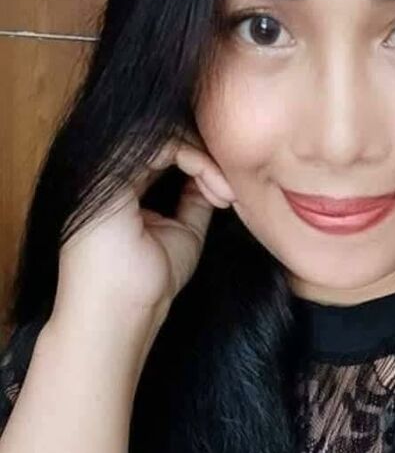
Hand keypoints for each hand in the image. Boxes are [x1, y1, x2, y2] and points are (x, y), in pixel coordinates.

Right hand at [52, 130, 235, 339]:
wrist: (123, 316)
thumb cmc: (149, 281)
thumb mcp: (184, 229)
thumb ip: (193, 197)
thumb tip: (210, 174)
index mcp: (120, 186)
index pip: (162, 149)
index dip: (201, 161)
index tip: (228, 194)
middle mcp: (108, 172)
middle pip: (162, 137)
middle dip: (206, 155)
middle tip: (231, 187)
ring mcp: (105, 171)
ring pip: (162, 135)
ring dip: (204, 158)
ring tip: (225, 192)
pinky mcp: (109, 176)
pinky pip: (159, 146)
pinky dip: (196, 160)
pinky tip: (216, 190)